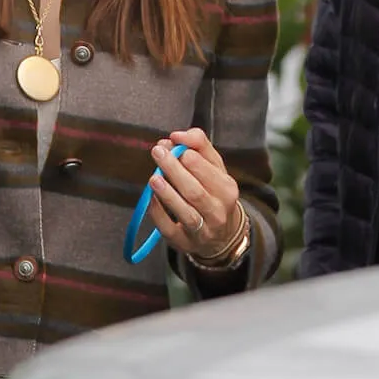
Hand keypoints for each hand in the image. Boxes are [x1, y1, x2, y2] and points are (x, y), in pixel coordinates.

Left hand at [145, 127, 243, 261]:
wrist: (221, 234)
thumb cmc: (213, 191)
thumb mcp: (214, 167)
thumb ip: (199, 145)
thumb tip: (177, 135)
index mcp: (227, 189)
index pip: (209, 171)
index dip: (189, 155)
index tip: (172, 141)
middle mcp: (218, 211)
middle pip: (195, 191)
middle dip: (175, 170)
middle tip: (157, 151)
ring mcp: (203, 230)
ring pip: (185, 212)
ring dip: (168, 194)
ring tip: (154, 177)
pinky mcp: (185, 243)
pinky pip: (170, 230)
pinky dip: (159, 214)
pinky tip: (150, 198)